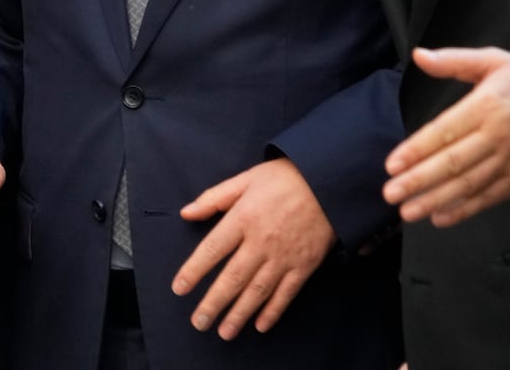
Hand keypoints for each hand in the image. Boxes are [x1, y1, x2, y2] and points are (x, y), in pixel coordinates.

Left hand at [172, 158, 334, 339]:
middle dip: (213, 303)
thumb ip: (214, 198)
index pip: (212, 249)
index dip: (194, 271)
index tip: (179, 289)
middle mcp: (261, 241)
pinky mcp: (304, 265)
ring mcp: (284, 256)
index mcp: (244, 217)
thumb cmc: (285, 178)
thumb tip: (186, 212)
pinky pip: (286, 293)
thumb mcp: (246, 179)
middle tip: (199, 322)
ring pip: (257, 291)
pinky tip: (260, 325)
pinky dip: (273, 311)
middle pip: (232, 278)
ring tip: (224, 331)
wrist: (329, 183)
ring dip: (239, 314)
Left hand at [383, 47, 509, 226]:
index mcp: (487, 106)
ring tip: (409, 211)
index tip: (391, 165)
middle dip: (418, 180)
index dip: (416, 149)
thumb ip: (453, 61)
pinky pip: (490, 197)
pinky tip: (441, 218)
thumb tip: (419, 56)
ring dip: (436, 200)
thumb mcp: (491, 61)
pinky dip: (465, 210)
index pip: (444, 131)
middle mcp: (498, 135)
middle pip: (452, 162)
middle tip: (390, 194)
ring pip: (468, 184)